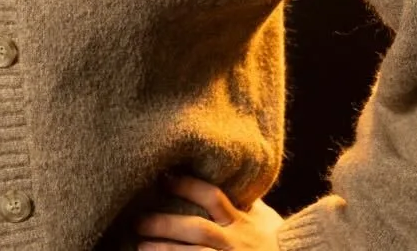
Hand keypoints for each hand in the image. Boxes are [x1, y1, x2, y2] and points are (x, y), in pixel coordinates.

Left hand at [134, 172, 283, 249]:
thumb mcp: (265, 218)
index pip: (212, 197)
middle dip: (165, 224)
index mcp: (242, 221)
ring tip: (142, 246)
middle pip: (196, 229)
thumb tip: (229, 174)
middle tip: (138, 221)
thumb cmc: (278, 243)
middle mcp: (235, 242)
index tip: (164, 178)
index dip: (187, 186)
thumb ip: (245, 200)